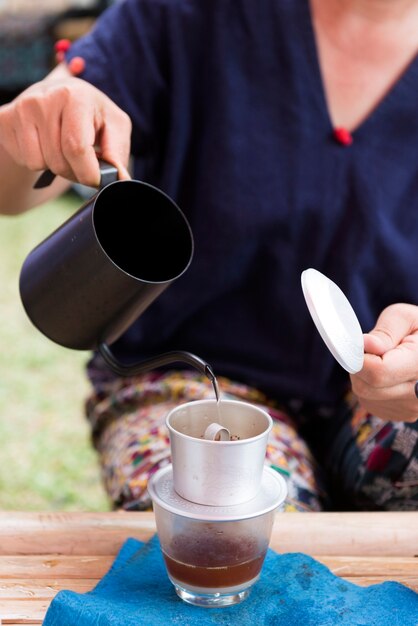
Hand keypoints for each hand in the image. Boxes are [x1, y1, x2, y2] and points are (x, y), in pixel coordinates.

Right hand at [0, 65, 131, 186]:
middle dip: (74, 172)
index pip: (76, 148)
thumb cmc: (91, 115)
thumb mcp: (114, 126)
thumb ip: (118, 152)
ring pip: (39, 164)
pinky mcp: (5, 120)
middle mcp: (44, 97)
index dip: (88, 173)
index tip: (95, 179)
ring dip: (55, 167)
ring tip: (63, 148)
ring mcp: (21, 108)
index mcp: (75, 95)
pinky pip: (25, 161)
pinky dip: (38, 161)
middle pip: (59, 160)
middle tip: (81, 161)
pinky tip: (44, 144)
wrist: (57, 97)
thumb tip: (120, 179)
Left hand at [350, 303, 417, 422]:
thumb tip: (367, 346)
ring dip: (364, 377)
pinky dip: (371, 388)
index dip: (360, 358)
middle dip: (360, 366)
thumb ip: (385, 332)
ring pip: (366, 396)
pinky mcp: (405, 414)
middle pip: (367, 387)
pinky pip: (372, 403)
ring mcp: (413, 408)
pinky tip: (386, 374)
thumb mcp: (404, 318)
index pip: (378, 372)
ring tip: (382, 360)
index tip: (357, 345)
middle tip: (371, 349)